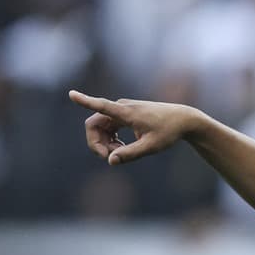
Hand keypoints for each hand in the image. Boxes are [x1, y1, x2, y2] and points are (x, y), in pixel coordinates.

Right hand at [68, 90, 198, 164]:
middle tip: (111, 158)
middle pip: (94, 125)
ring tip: (121, 153)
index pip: (101, 105)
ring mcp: (122, 110)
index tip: (71, 94)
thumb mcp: (152, 146)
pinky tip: (122, 148)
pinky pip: (108, 127)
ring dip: (104, 143)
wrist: (183, 120)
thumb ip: (131, 154)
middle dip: (96, 143)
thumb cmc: (169, 132)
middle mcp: (121, 107)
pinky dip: (110, 140)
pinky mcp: (125, 115)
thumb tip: (110, 161)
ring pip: (100, 127)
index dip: (85, 101)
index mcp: (127, 112)